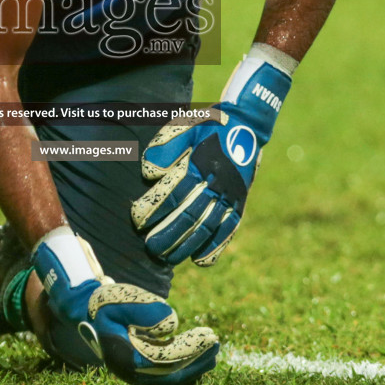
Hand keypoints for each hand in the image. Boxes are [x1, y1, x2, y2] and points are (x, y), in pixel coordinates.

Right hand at [33, 227, 218, 384]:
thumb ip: (146, 310)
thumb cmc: (106, 303)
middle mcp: (128, 371)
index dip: (189, 353)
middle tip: (216, 345)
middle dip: (196, 363)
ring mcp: (134, 373)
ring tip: (213, 354)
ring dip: (193, 370)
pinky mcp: (140, 369)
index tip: (208, 337)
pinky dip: (184, 375)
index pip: (163, 363)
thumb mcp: (122, 298)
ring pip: (168, 383)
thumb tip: (171, 326)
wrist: (87, 311)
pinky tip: (201, 365)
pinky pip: (165, 380)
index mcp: (122, 357)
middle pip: (168, 378)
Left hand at [131, 44, 294, 265]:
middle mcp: (218, 183)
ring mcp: (231, 196)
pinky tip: (200, 261)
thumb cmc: (207, 125)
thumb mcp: (183, 126)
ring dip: (187, 245)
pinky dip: (215, 247)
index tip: (137, 219)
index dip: (155, 208)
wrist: (247, 124)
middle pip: (191, 215)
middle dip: (168, 234)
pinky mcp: (240, 203)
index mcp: (201, 164)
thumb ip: (164, 148)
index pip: (175, 192)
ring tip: (168, 258)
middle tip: (150, 247)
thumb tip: (149, 173)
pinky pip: (229, 230)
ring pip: (209, 227)